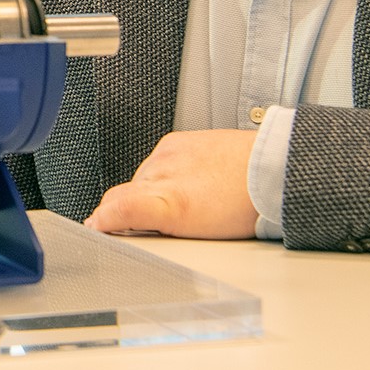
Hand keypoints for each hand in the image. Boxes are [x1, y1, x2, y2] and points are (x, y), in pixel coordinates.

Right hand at [85, 129, 259, 238]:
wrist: (273, 169)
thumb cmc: (244, 205)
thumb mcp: (195, 229)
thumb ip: (149, 223)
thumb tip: (110, 224)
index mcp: (167, 199)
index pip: (116, 205)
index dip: (102, 219)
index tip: (96, 227)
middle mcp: (163, 170)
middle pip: (126, 191)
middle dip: (129, 208)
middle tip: (145, 225)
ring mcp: (171, 153)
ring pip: (144, 177)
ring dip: (151, 191)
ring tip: (181, 203)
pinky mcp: (179, 140)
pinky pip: (159, 161)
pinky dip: (166, 174)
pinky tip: (189, 183)